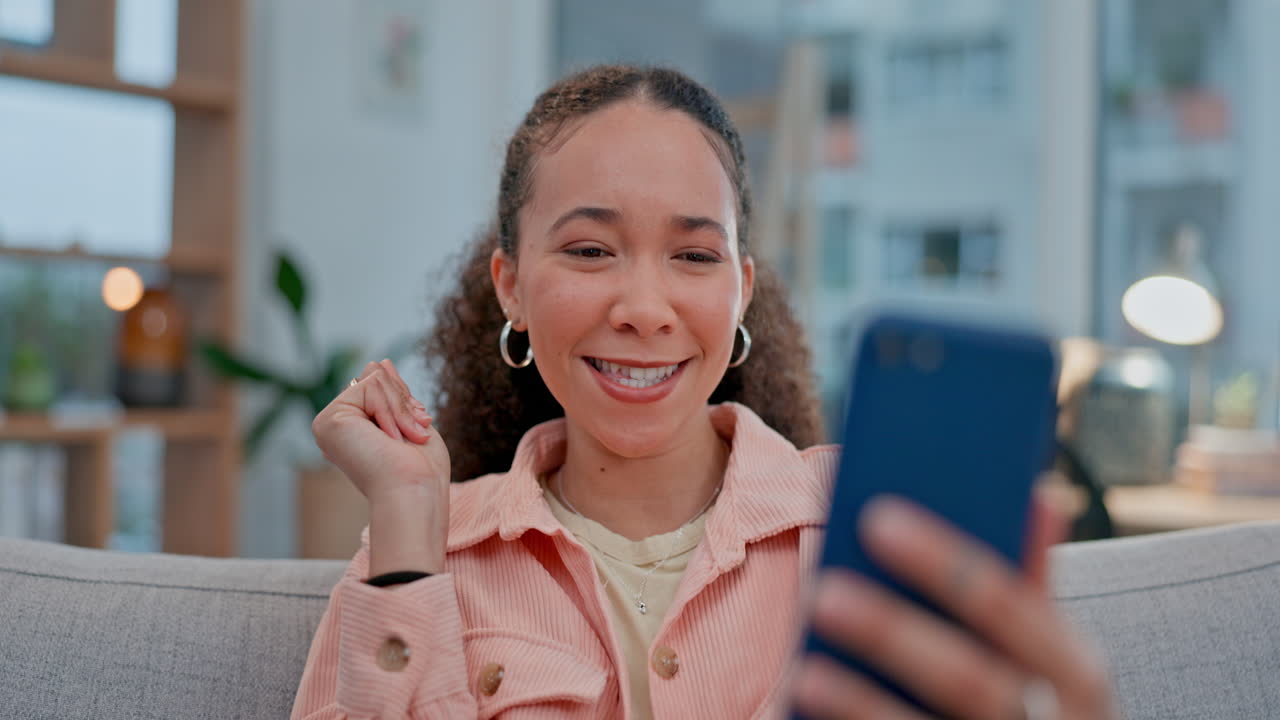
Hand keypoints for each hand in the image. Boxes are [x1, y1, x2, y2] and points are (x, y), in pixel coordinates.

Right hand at [311, 359, 450, 504]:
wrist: (415, 492)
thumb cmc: (421, 469)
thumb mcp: (409, 420)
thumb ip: (390, 393)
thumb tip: (379, 362)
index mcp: (355, 428)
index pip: (378, 387)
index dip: (405, 402)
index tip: (418, 431)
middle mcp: (337, 425)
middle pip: (376, 378)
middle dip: (404, 404)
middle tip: (415, 436)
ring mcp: (329, 423)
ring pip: (374, 379)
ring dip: (401, 410)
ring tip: (405, 440)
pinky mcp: (329, 420)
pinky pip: (371, 386)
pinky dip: (392, 411)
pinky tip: (391, 438)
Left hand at [793, 492, 1115, 719]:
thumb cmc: (1042, 707)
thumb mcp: (1055, 657)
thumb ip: (1031, 586)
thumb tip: (1038, 491)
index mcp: (1075, 671)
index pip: (1012, 606)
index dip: (943, 562)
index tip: (875, 516)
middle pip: (969, 679)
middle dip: (894, 632)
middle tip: (823, 590)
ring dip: (862, 703)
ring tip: (803, 671)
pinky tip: (801, 713)